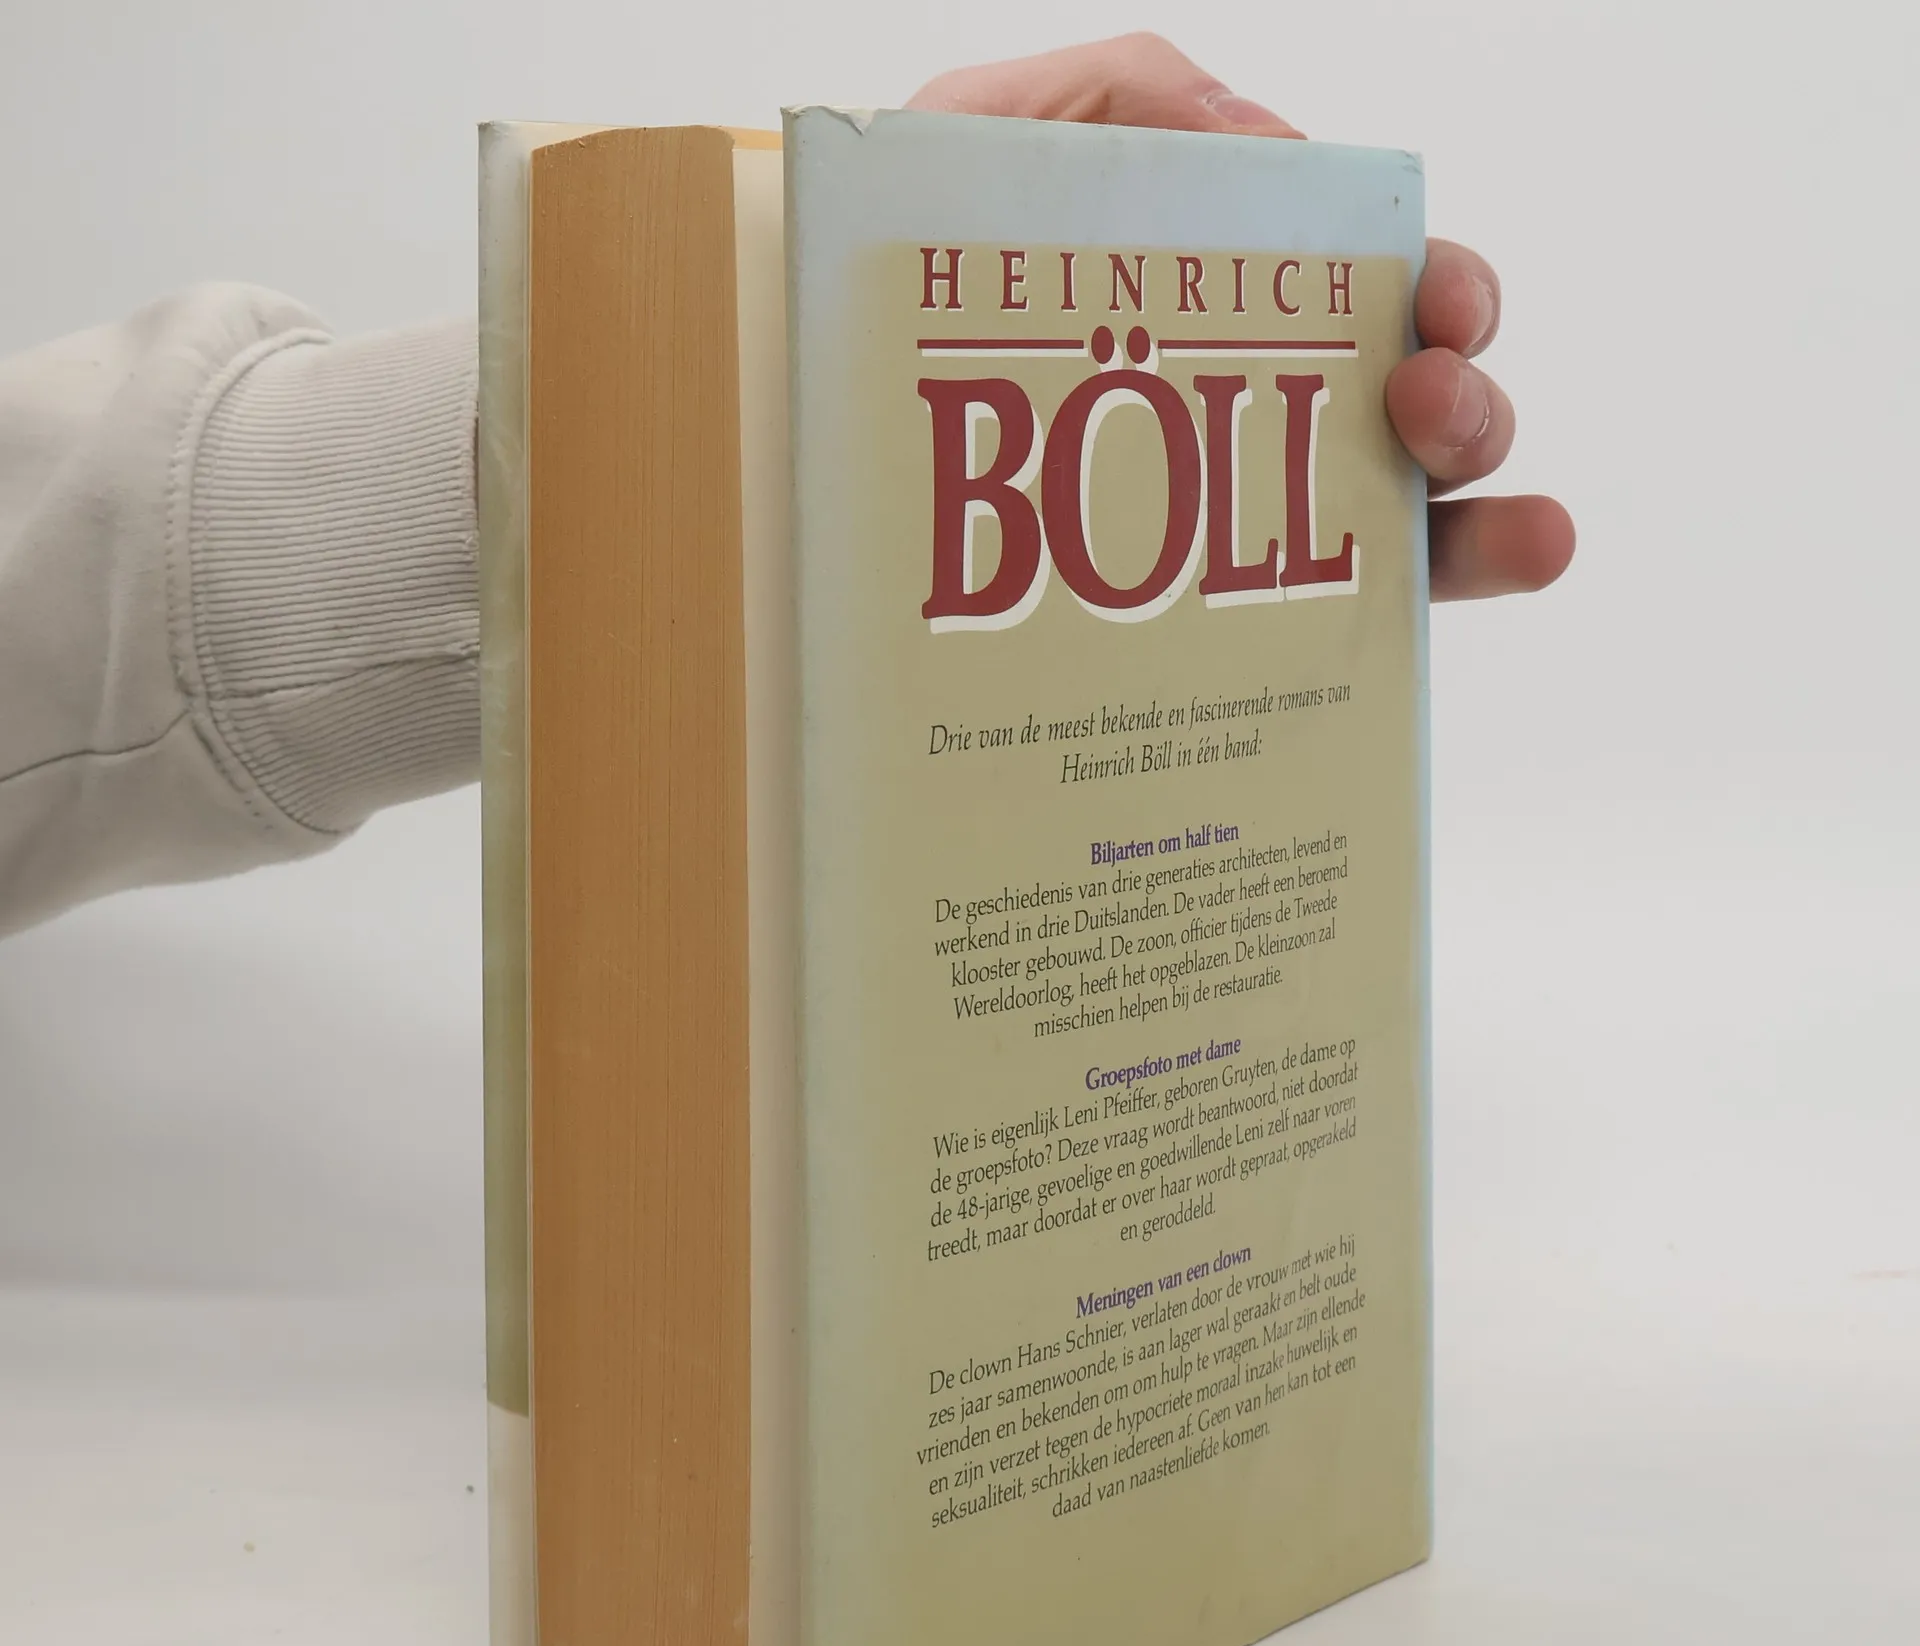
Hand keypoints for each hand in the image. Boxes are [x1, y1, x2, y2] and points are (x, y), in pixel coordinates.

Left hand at [906, 35, 1574, 601]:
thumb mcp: (977, 146)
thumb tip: (1261, 141)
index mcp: (1216, 303)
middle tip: (1421, 389)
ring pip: (1410, 489)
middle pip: (1409, 385)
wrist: (800, 428)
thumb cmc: (892, 292)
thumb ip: (1113, 101)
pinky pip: (1370, 597)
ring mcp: (1246, 512)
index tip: (1430, 298)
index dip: (1427, 280)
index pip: (1358, 285)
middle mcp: (1252, 405)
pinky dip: (1473, 560)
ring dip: (1473, 459)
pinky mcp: (1237, 608)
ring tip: (1448, 458)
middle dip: (1454, 379)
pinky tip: (1535, 540)